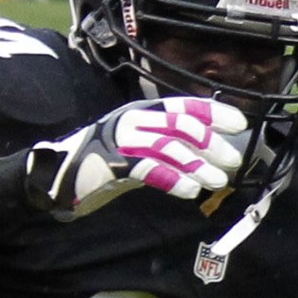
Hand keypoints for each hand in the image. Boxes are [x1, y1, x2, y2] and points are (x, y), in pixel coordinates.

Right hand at [26, 97, 251, 218]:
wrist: (58, 178)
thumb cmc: (101, 166)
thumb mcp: (138, 151)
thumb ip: (166, 150)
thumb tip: (205, 158)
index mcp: (141, 113)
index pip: (183, 105)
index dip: (213, 111)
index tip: (239, 122)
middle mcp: (134, 120)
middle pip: (181, 124)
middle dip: (211, 142)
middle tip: (233, 160)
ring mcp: (122, 141)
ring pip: (170, 147)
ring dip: (198, 164)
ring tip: (217, 181)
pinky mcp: (113, 163)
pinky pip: (150, 169)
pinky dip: (173, 179)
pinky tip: (190, 191)